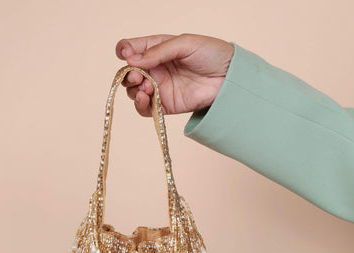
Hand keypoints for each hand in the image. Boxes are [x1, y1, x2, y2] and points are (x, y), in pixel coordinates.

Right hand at [115, 33, 233, 116]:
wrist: (229, 77)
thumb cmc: (211, 53)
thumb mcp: (184, 43)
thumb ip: (158, 52)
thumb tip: (131, 61)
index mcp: (157, 49)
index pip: (130, 49)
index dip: (124, 51)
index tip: (127, 55)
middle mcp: (155, 68)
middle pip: (128, 73)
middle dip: (127, 74)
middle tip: (136, 75)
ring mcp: (160, 87)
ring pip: (133, 91)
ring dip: (133, 90)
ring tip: (145, 86)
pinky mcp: (166, 105)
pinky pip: (145, 109)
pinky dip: (140, 105)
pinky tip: (144, 98)